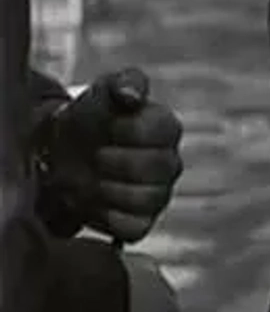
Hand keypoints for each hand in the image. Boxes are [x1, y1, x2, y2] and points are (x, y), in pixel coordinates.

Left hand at [40, 68, 184, 242]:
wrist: (57, 155)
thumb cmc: (87, 119)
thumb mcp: (102, 91)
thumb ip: (123, 83)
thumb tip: (132, 96)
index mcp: (166, 128)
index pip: (164, 130)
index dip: (128, 130)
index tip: (106, 127)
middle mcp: (170, 163)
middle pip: (158, 167)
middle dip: (115, 162)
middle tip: (93, 156)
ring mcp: (158, 195)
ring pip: (147, 199)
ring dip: (109, 190)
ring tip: (91, 179)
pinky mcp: (140, 223)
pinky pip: (135, 228)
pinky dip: (109, 218)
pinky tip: (93, 203)